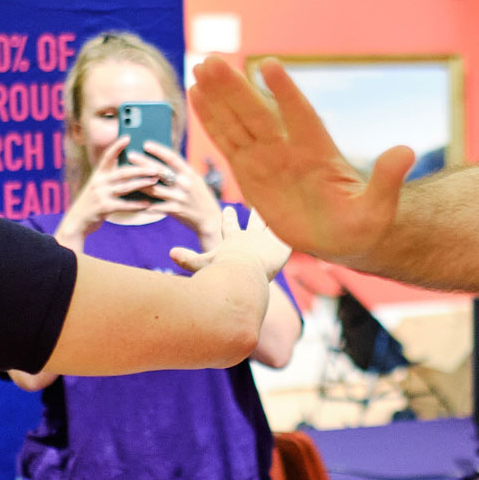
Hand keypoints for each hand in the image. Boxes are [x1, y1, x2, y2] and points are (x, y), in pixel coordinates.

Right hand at [54, 136, 161, 250]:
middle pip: (123, 172)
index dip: (117, 146)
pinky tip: (148, 203)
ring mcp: (101, 195)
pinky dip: (137, 204)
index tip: (127, 137)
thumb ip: (110, 178)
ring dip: (142, 183)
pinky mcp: (104, 208)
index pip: (107, 156)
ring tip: (155, 181)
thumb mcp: (97, 186)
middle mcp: (99, 182)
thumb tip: (132, 169)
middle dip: (141, 169)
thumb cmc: (93, 201)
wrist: (77, 220)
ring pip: (126, 187)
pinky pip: (124, 205)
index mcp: (98, 174)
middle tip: (155, 167)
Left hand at [139, 140, 223, 249]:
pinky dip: (144, 202)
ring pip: (154, 188)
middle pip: (160, 171)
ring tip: (128, 175)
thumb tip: (161, 160)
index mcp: (190, 174)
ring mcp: (179, 198)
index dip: (159, 150)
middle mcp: (185, 184)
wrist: (210, 218)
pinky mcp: (175, 210)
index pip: (173, 158)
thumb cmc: (200, 196)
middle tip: (130, 155)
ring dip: (139, 182)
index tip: (146, 144)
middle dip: (144, 162)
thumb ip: (181, 171)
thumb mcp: (195, 180)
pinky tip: (132, 198)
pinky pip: (156, 206)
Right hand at [171, 206, 291, 279]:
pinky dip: (299, 230)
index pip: (230, 227)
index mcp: (234, 240)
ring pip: (276, 226)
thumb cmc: (220, 271)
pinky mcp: (284, 248)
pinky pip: (293, 237)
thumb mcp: (201, 264)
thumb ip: (188, 259)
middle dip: (258, 214)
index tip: (229, 209)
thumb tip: (170, 253)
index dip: (229, 219)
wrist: (243, 273)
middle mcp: (252, 238)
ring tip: (289, 209)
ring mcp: (268, 242)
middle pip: (256, 223)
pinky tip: (308, 222)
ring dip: (280, 218)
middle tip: (260, 206)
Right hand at [189, 57, 412, 265]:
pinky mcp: (251, 172)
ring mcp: (269, 158)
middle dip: (236, 90)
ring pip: (239, 123)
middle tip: (212, 60)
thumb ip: (387, 181)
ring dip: (218, 97)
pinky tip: (197, 96)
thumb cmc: (364, 224)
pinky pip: (228, 143)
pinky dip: (212, 121)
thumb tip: (406, 152)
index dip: (286, 93)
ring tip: (200, 68)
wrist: (344, 236)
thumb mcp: (379, 209)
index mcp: (319, 153)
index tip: (269, 64)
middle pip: (259, 114)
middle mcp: (290, 149)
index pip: (300, 117)